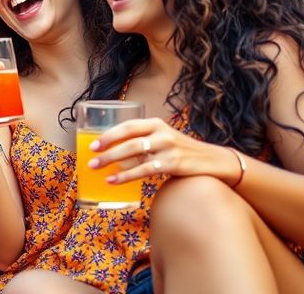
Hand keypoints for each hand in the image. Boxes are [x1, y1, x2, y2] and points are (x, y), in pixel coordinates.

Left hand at [88, 117, 238, 184]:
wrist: (213, 161)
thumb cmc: (180, 152)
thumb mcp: (163, 140)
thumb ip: (143, 142)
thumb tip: (112, 153)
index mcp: (156, 123)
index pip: (128, 125)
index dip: (109, 134)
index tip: (93, 144)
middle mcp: (162, 132)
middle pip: (128, 139)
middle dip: (107, 148)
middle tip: (90, 157)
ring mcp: (168, 148)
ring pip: (134, 153)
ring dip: (112, 161)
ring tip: (97, 169)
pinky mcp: (174, 163)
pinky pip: (145, 170)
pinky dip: (126, 176)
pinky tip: (113, 181)